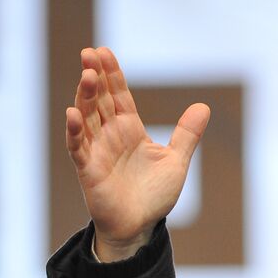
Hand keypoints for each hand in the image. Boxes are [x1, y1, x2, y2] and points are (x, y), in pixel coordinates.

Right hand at [64, 47, 209, 260]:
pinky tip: (73, 113)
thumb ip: (188, 134)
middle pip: (99, 100)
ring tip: (87, 75)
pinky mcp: (88, 169)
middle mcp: (110, 135)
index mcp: (130, 129)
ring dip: (85, 96)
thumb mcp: (176, 161)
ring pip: (86, 117)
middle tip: (89, 52)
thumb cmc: (154, 195)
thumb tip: (204, 106)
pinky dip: (75, 130)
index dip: (113, 74)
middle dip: (94, 76)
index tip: (104, 51)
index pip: (119, 95)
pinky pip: (77, 146)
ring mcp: (97, 150)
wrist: (140, 226)